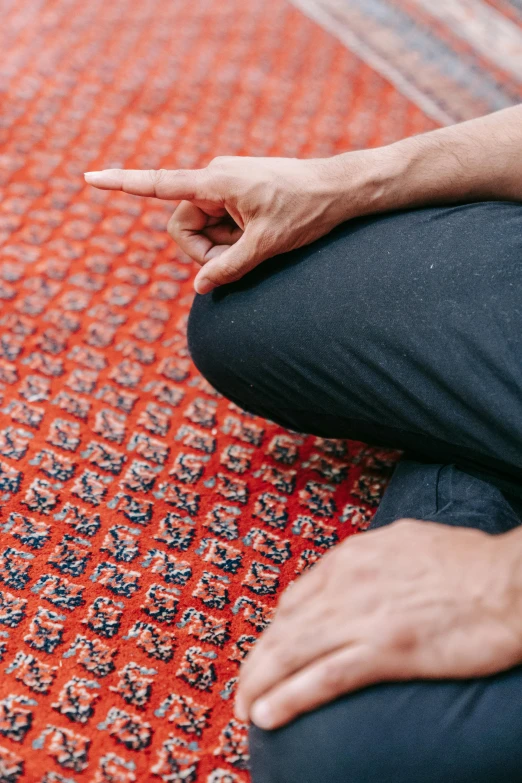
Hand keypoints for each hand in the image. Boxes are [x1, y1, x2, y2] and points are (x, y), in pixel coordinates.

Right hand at [84, 151, 384, 293]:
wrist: (339, 189)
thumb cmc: (306, 211)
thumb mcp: (266, 246)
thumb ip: (229, 268)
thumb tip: (200, 286)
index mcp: (216, 181)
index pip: (160, 185)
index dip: (123, 185)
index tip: (90, 178)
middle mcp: (214, 177)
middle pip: (183, 225)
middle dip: (203, 250)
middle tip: (235, 261)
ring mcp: (224, 185)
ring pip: (201, 227)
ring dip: (221, 246)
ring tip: (256, 244)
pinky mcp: (235, 193)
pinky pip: (218, 222)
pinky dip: (230, 238)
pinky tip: (257, 236)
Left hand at [235, 519, 521, 729]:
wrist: (510, 581)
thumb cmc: (470, 564)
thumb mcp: (406, 543)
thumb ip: (372, 560)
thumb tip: (354, 575)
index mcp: (354, 556)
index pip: (296, 598)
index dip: (276, 631)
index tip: (270, 654)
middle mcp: (348, 581)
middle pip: (284, 626)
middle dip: (257, 661)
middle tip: (243, 688)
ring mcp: (364, 615)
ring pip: (292, 652)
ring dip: (259, 683)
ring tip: (244, 709)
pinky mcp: (387, 649)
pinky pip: (325, 677)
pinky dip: (290, 698)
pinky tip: (268, 715)